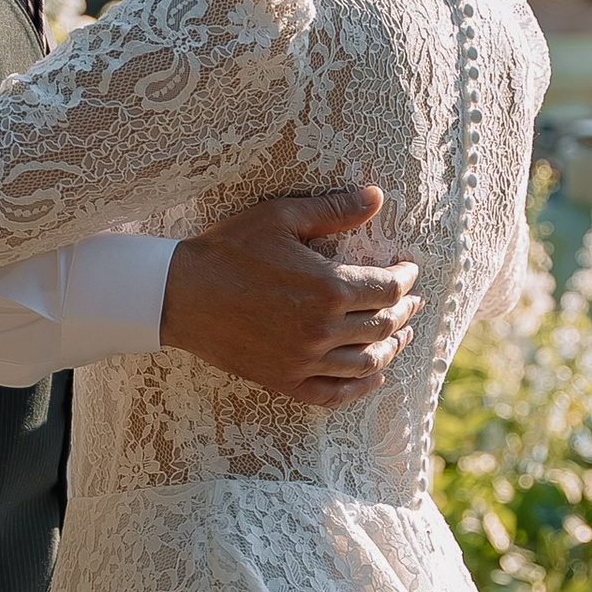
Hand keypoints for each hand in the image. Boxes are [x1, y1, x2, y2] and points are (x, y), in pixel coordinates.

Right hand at [161, 186, 421, 402]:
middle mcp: (322, 330)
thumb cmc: (228, 249)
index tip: (408, 270)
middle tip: (412, 301)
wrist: (179, 294)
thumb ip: (333, 210)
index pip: (389, 289)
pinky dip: (359, 389)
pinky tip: (372, 378)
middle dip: (404, 311)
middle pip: (383, 326)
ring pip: (366, 363)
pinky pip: (333, 394)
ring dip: (391, 348)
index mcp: (327, 288)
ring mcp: (304, 361)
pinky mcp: (283, 381)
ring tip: (400, 336)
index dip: (406, 279)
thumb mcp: (281, 217)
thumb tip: (376, 197)